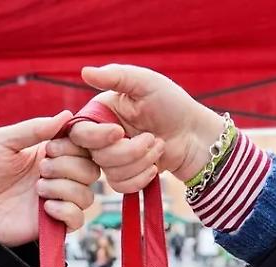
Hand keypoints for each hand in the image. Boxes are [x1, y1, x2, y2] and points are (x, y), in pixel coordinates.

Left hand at [0, 111, 99, 246]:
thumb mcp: (3, 140)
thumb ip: (35, 128)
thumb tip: (68, 115)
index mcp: (50, 153)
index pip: (83, 147)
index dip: (76, 146)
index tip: (51, 147)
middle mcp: (58, 176)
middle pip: (90, 170)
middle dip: (69, 167)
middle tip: (41, 168)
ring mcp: (57, 200)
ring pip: (87, 195)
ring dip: (65, 188)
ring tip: (37, 188)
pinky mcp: (52, 225)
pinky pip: (78, 219)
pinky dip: (67, 211)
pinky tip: (45, 208)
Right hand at [69, 65, 225, 191]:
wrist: (194, 135)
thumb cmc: (172, 104)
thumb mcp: (145, 83)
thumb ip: (115, 76)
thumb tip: (85, 71)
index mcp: (101, 113)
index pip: (80, 132)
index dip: (97, 137)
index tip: (119, 132)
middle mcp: (101, 137)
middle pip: (97, 155)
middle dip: (129, 151)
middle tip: (152, 137)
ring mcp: (112, 158)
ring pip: (110, 172)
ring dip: (141, 161)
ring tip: (158, 146)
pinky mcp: (124, 176)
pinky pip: (120, 186)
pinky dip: (141, 178)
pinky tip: (155, 166)